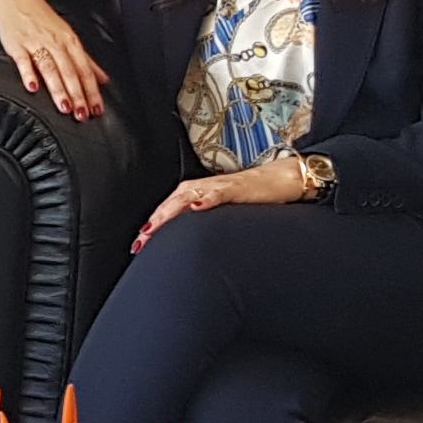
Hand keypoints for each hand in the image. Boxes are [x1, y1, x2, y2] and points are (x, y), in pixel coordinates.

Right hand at [0, 0, 106, 119]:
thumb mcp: (68, 36)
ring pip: (50, 68)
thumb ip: (86, 60)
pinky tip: (33, 88)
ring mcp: (36, 43)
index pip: (85, 70)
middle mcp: (55, 43)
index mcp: (70, 41)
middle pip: (70, 71)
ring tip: (64, 107)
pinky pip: (24, 61)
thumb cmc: (42, 19)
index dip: (92, 91)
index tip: (97, 108)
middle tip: (82, 114)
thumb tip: (103, 79)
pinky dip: (28, 74)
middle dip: (78, 95)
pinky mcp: (17, 45)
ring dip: (58, 89)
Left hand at [134, 159, 312, 247]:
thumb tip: (189, 241)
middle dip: (156, 222)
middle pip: (173, 202)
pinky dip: (207, 198)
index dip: (154, 224)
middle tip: (140, 242)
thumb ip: (208, 222)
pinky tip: (197, 206)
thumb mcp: (226, 213)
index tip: (139, 244)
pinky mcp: (239, 187)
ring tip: (155, 227)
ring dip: (171, 210)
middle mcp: (206, 187)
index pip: (171, 208)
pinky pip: (220, 191)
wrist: (283, 178)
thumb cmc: (255, 197)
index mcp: (201, 193)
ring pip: (189, 194)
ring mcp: (221, 186)